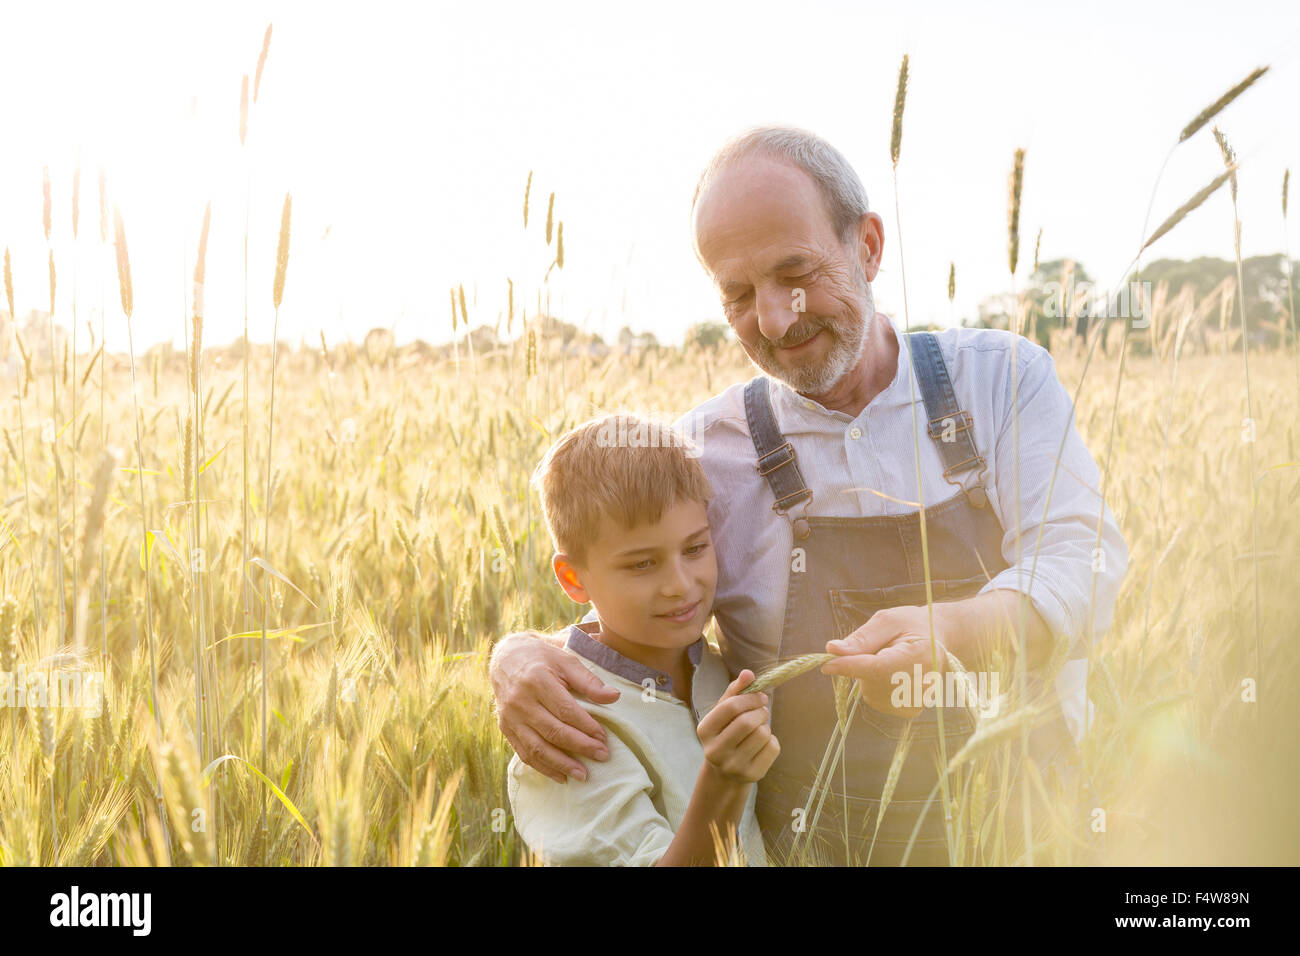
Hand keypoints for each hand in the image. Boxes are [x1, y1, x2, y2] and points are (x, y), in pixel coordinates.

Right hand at [490, 631, 620, 783]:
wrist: (505, 659)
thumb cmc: (542, 658)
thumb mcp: (565, 660)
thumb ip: (589, 680)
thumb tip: (614, 697)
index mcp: (537, 680)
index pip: (565, 710)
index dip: (586, 726)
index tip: (604, 737)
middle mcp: (521, 701)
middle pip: (553, 731)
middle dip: (580, 746)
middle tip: (602, 756)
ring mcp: (510, 717)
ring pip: (537, 748)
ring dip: (561, 764)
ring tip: (583, 775)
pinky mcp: (505, 729)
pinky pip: (524, 753)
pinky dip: (543, 767)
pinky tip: (561, 776)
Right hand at [696, 670, 779, 782]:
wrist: (725, 773)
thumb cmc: (725, 734)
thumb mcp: (723, 713)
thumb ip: (734, 691)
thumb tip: (748, 673)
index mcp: (704, 730)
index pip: (731, 707)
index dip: (750, 698)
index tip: (760, 696)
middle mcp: (715, 751)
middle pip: (748, 722)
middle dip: (760, 711)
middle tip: (762, 711)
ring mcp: (733, 766)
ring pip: (762, 734)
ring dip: (766, 726)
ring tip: (759, 728)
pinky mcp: (752, 775)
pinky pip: (772, 748)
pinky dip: (772, 741)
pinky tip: (762, 744)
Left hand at [820, 605, 950, 717]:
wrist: (937, 640)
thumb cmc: (911, 625)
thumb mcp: (888, 621)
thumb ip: (862, 637)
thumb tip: (833, 650)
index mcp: (922, 656)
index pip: (879, 668)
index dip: (851, 666)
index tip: (827, 664)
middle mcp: (923, 685)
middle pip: (872, 682)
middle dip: (861, 665)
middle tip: (879, 648)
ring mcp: (918, 701)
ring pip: (870, 692)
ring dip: (868, 676)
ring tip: (889, 659)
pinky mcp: (910, 710)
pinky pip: (875, 699)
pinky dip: (874, 685)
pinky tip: (891, 674)